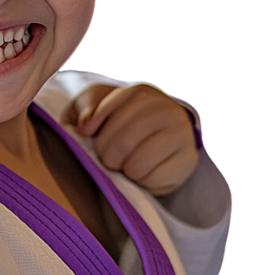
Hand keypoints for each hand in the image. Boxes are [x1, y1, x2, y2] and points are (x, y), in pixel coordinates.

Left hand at [68, 84, 198, 195]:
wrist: (147, 142)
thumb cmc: (114, 123)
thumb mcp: (93, 106)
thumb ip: (85, 108)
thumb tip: (85, 127)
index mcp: (141, 93)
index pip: (108, 110)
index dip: (93, 125)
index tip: (85, 133)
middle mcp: (166, 108)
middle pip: (123, 141)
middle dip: (107, 155)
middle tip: (107, 157)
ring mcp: (182, 133)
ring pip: (138, 163)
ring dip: (125, 169)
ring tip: (125, 164)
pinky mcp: (188, 159)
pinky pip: (154, 178)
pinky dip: (143, 181)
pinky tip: (143, 172)